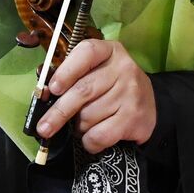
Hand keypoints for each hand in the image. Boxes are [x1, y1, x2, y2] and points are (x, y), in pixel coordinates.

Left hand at [36, 39, 155, 153]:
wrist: (150, 105)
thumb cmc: (111, 86)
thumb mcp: (96, 71)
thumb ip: (72, 76)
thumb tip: (43, 94)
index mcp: (109, 51)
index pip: (86, 53)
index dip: (66, 72)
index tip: (52, 89)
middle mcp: (123, 69)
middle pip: (83, 90)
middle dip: (58, 112)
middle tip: (43, 127)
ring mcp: (131, 93)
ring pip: (88, 116)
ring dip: (77, 126)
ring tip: (82, 124)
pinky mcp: (135, 118)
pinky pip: (100, 135)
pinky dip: (89, 141)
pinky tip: (91, 138)